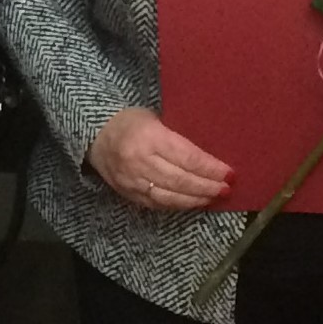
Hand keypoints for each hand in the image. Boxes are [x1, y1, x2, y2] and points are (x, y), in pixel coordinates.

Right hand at [88, 106, 230, 212]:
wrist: (94, 134)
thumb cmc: (130, 121)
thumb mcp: (154, 118)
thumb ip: (178, 137)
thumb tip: (210, 158)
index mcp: (149, 137)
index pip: (187, 158)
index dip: (210, 169)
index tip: (229, 173)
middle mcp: (140, 161)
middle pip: (181, 180)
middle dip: (207, 187)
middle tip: (226, 189)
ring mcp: (132, 181)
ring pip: (170, 197)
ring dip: (195, 199)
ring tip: (213, 198)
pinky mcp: (128, 194)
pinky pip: (157, 204)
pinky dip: (177, 205)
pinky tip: (191, 203)